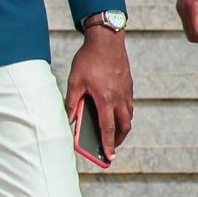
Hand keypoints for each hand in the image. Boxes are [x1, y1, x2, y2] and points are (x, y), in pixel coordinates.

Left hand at [64, 26, 133, 161]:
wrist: (106, 39)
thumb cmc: (89, 59)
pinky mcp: (128, 84)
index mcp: (105, 99)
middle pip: (124, 126)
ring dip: (122, 127)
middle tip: (111, 147)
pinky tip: (115, 111)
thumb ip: (72, 102)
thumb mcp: (75, 81)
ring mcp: (126, 91)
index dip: (108, 145)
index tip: (109, 157)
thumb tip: (69, 119)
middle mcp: (119, 97)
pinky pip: (129, 104)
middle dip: (118, 140)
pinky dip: (124, 113)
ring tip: (113, 132)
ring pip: (128, 116)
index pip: (108, 128)